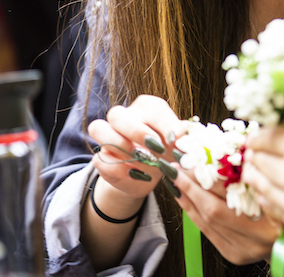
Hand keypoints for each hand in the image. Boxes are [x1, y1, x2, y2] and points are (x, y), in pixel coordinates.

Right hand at [87, 95, 186, 210]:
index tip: (177, 140)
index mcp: (146, 108)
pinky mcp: (101, 159)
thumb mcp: (178, 144)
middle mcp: (123, 117)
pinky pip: (100, 159)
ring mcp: (108, 137)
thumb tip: (185, 138)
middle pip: (117, 114)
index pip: (150, 107)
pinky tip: (137, 175)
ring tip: (144, 160)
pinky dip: (118, 169)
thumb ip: (182, 138)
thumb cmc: (166, 152)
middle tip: (155, 146)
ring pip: (98, 129)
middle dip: (136, 130)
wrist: (149, 175)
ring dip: (121, 146)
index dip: (164, 123)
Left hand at [171, 165, 283, 264]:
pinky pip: (206, 231)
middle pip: (215, 209)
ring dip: (187, 198)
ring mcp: (244, 248)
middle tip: (176, 167)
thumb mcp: (273, 183)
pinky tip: (183, 197)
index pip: (234, 193)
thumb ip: (251, 170)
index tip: (193, 159)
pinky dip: (192, 211)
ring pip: (207, 221)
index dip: (209, 176)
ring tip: (175, 179)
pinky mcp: (233, 254)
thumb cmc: (281, 204)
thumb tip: (221, 149)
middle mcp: (259, 236)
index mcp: (273, 214)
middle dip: (191, 186)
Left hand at [243, 125, 283, 249]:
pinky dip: (272, 199)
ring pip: (259, 186)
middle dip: (257, 156)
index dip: (259, 136)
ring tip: (260, 173)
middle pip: (257, 161)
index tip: (258, 138)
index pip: (264, 137)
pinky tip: (277, 194)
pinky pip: (273, 209)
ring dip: (259, 178)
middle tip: (257, 154)